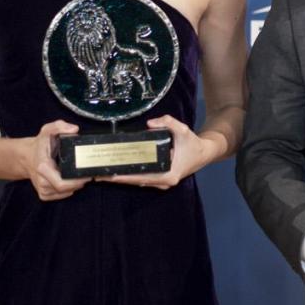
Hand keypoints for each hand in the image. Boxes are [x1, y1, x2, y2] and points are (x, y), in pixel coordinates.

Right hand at [20, 120, 89, 201]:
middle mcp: (41, 181)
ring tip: (81, 176)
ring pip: (63, 193)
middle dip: (79, 183)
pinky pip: (59, 196)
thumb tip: (74, 129)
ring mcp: (41, 189)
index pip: (62, 183)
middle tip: (88, 175)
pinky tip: (71, 181)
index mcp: (43, 167)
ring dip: (74, 186)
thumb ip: (60, 126)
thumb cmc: (40, 144)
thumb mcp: (48, 130)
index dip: (76, 181)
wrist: (26, 156)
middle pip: (65, 189)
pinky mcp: (43, 194)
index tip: (87, 174)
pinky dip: (68, 190)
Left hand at [100, 115, 216, 189]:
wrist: (205, 152)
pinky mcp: (160, 179)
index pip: (142, 178)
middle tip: (99, 175)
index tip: (110, 176)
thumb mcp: (183, 130)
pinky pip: (143, 178)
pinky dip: (131, 176)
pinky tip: (118, 172)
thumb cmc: (193, 143)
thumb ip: (168, 122)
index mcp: (168, 175)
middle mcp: (164, 182)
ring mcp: (162, 182)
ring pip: (138, 181)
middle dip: (118, 179)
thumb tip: (150, 123)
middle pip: (137, 182)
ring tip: (104, 174)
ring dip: (122, 178)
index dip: (125, 178)